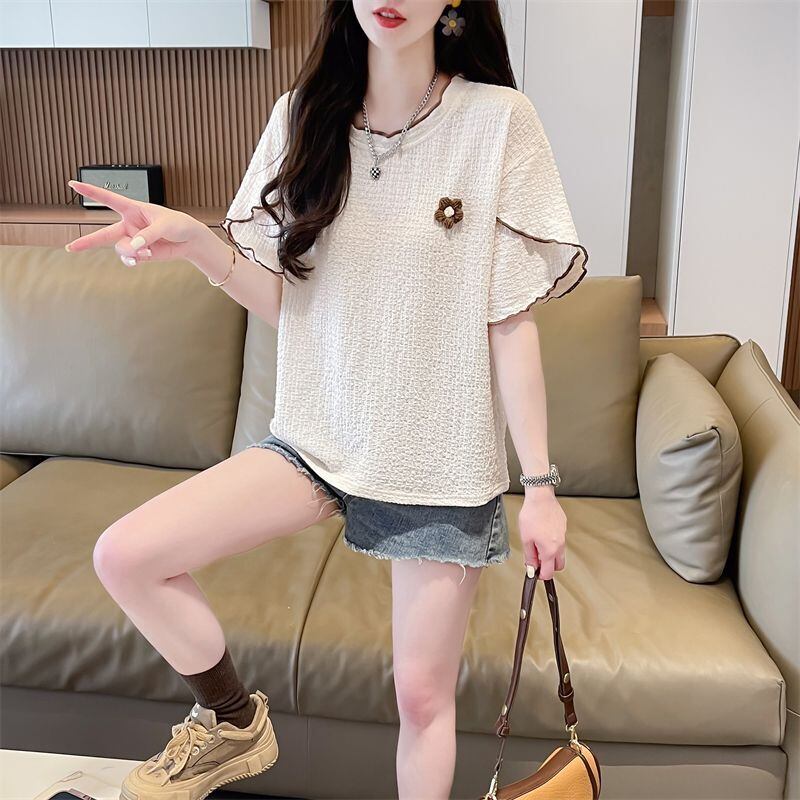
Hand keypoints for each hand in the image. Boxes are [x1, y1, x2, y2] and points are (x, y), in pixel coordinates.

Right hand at [64, 180, 212, 266]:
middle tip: (71, 248)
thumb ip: (148, 235)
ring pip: (121, 248)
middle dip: (87, 242)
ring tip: (147, 251)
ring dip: (132, 252)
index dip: (91, 191)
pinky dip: (134, 259)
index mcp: (133, 209)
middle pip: (104, 234)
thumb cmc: (178, 224)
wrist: (190, 240)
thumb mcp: (164, 225)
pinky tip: (143, 257)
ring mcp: (133, 240)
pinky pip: (129, 258)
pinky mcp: (140, 253)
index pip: (109, 199)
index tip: (73, 184)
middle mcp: (129, 224)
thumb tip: (136, 247)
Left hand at [518, 487, 566, 579]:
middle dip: (549, 566)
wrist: (541, 498)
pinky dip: (553, 542)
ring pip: (560, 552)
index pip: (549, 573)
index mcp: (550, 550)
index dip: (541, 575)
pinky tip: (543, 532)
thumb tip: (532, 568)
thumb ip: (530, 556)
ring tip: (538, 544)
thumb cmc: (532, 515)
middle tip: (538, 560)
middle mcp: (560, 545)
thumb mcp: (525, 539)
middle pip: (559, 565)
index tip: (535, 572)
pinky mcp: (563, 527)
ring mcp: (563, 536)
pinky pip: (560, 540)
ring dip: (551, 554)